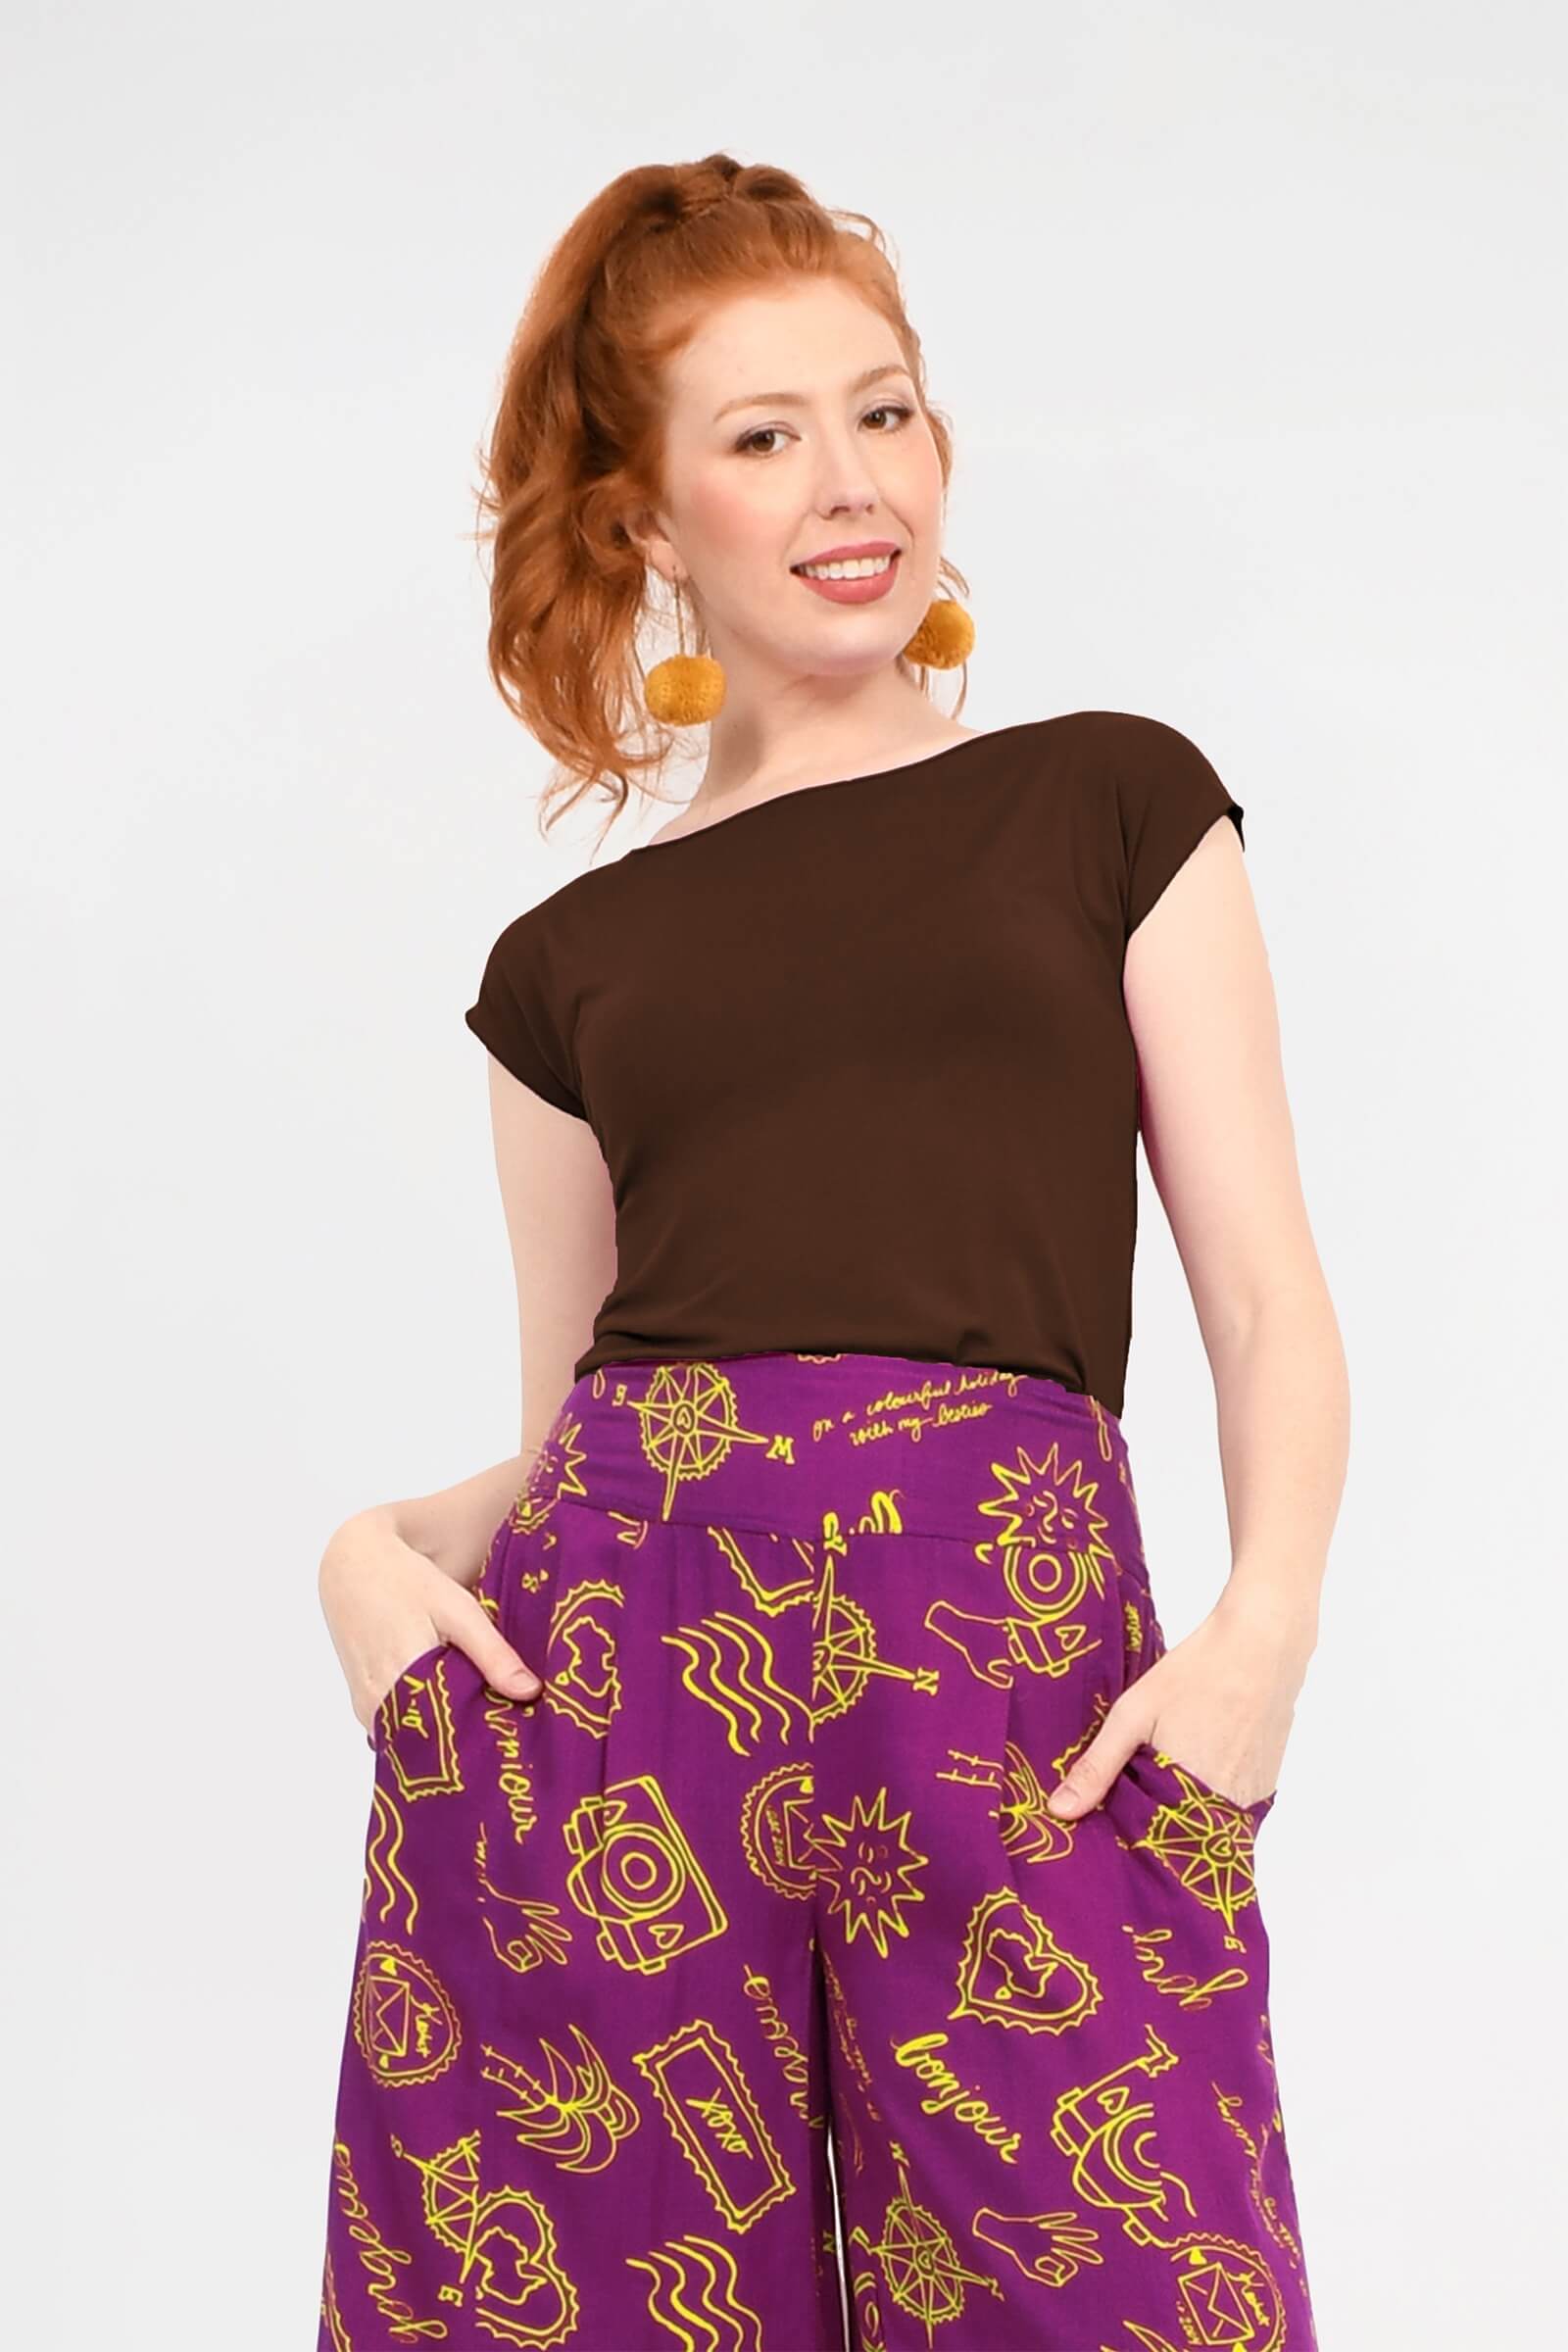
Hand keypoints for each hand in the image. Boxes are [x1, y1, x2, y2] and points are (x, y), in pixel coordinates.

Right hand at [319, 1510, 541, 1738]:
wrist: (352, 1567)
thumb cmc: (407, 1582)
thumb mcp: (459, 1611)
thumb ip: (492, 1655)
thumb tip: (530, 1692)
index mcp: (403, 1680)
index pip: (446, 1736)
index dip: (478, 1743)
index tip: (508, 1747)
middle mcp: (376, 1702)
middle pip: (427, 1744)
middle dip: (462, 1745)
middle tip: (500, 1743)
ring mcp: (365, 1707)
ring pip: (408, 1740)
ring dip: (440, 1736)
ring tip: (478, 1729)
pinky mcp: (361, 1704)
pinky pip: (393, 1728)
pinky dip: (420, 1726)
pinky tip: (446, 1713)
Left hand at [1045, 1586, 1310, 1816]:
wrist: (1262, 1645)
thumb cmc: (1195, 1674)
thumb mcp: (1133, 1715)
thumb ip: (1098, 1767)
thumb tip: (1060, 1811)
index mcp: (1186, 1796)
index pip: (1151, 1844)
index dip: (1130, 1835)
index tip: (1111, 1828)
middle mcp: (1224, 1808)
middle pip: (1181, 1836)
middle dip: (1158, 1825)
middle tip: (1136, 1795)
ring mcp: (1251, 1799)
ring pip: (1208, 1824)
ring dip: (1186, 1812)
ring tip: (1167, 1776)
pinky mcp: (1267, 1786)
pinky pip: (1232, 1809)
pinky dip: (1212, 1797)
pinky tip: (1201, 1764)